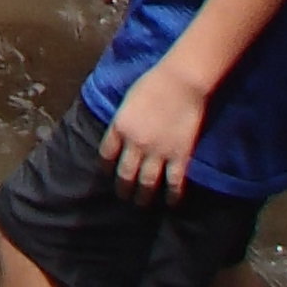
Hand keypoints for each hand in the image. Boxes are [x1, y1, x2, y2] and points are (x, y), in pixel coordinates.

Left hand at [100, 69, 208, 202]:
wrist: (181, 82)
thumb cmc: (153, 83)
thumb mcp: (128, 101)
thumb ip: (122, 122)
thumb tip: (120, 135)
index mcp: (119, 128)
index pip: (106, 155)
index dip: (105, 167)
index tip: (106, 173)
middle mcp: (136, 144)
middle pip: (125, 174)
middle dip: (123, 189)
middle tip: (124, 196)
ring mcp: (158, 152)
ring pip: (147, 183)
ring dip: (143, 196)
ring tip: (141, 203)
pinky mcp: (179, 156)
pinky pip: (174, 182)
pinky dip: (172, 195)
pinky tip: (171, 202)